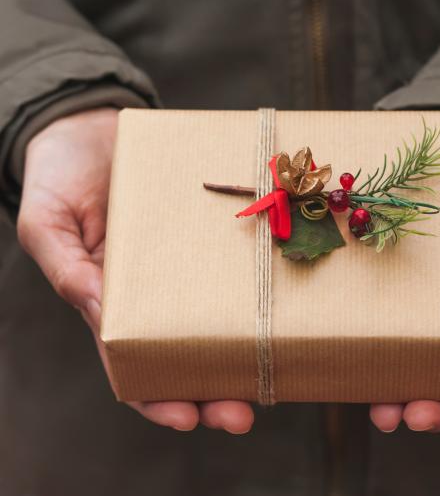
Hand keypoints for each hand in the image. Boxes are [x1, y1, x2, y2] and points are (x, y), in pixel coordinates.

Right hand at [17, 108, 253, 433]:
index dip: (159, 398)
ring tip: (276, 376)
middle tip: (242, 415)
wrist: (94, 126)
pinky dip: (263, 292)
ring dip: (248, 354)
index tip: (187, 418)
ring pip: (225, 321)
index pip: (136, 366)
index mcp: (115, 304)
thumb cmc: (62, 178)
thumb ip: (68, 270)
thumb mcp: (48, 223)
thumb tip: (104, 316)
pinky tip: (287, 308)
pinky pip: (242, 268)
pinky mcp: (217, 236)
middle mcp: (160, 294)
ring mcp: (193, 267)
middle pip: (190, 358)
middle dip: (215, 393)